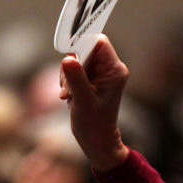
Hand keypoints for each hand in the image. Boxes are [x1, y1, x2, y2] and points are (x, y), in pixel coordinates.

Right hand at [59, 35, 130, 171]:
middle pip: (85, 50)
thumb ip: (76, 78)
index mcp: (114, 70)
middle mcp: (110, 69)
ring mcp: (101, 74)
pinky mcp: (92, 79)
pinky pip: (75, 69)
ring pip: (77, 60)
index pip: (98, 42)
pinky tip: (69, 96)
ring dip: (68, 75)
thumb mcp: (83, 100)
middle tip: (67, 86)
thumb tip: (67, 59)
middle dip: (72, 66)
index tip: (68, 57)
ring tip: (68, 95)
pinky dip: (68, 80)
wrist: (97, 140)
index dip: (82, 44)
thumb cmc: (94, 124)